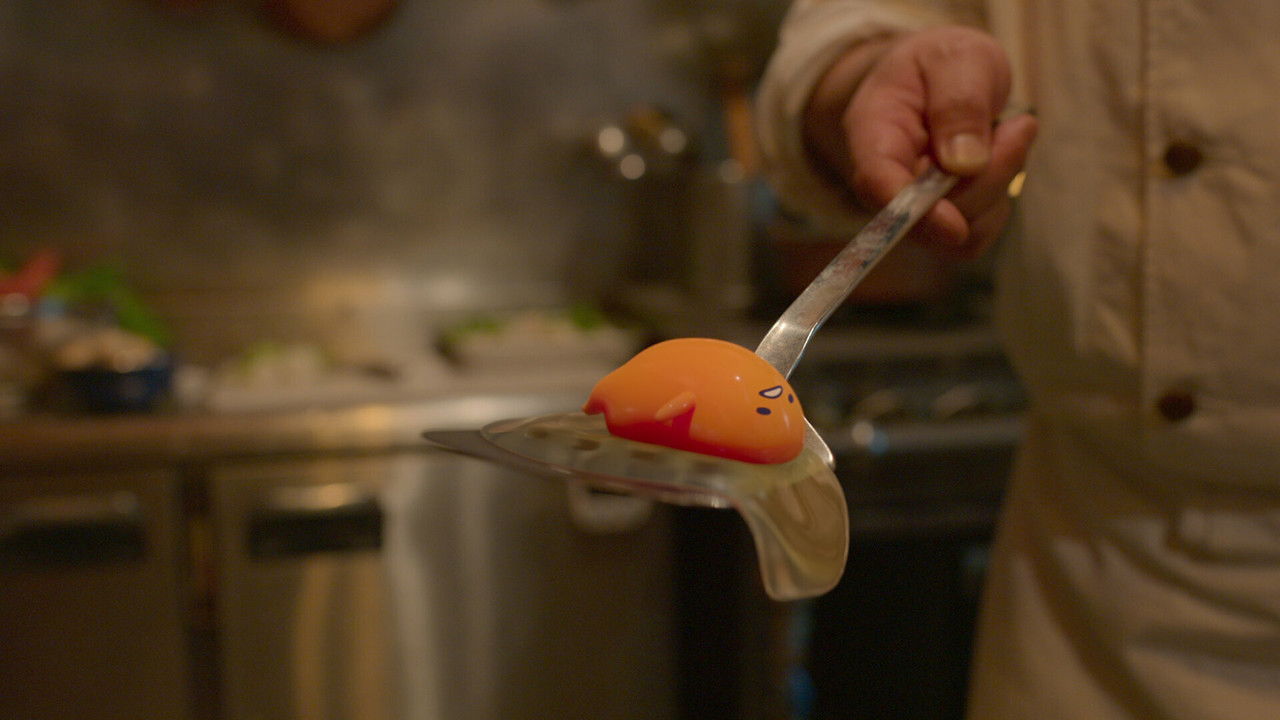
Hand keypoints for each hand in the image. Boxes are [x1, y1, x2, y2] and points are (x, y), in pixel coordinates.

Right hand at [806, 26, 1036, 258]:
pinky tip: (1002, 155)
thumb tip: (966, 165)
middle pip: (928, 215)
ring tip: (1010, 131)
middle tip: (1020, 126)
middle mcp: (883, 179)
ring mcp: (911, 207)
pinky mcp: (941, 221)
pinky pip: (979, 230)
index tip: (954, 227)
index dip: (912, 211)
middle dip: (986, 179)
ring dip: (999, 183)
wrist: (936, 75)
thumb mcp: (956, 58)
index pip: (876, 182)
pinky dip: (1002, 195)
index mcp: (872, 131)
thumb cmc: (941, 63)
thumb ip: (960, 104)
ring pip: (960, 230)